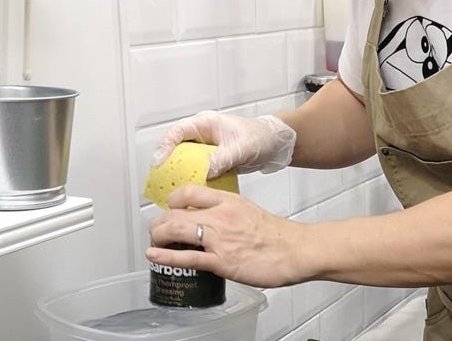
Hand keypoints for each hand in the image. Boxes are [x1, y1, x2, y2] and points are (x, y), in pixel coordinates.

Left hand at [146, 185, 310, 287]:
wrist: (297, 250)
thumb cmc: (278, 235)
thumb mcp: (249, 211)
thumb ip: (228, 213)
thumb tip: (212, 221)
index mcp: (229, 201)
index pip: (189, 192)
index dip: (172, 201)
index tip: (169, 210)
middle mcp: (221, 216)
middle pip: (175, 212)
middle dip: (159, 223)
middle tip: (158, 231)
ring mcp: (220, 239)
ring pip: (176, 231)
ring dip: (158, 237)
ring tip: (155, 242)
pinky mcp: (222, 261)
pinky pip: (188, 257)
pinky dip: (166, 257)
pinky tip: (154, 256)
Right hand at [152, 111, 295, 177]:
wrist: (275, 144)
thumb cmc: (261, 136)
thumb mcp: (241, 147)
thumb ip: (223, 158)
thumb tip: (206, 172)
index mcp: (205, 123)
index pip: (177, 132)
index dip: (164, 146)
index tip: (159, 162)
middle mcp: (202, 135)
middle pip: (175, 148)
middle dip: (167, 164)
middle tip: (160, 181)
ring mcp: (205, 149)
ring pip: (184, 161)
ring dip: (178, 174)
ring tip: (171, 190)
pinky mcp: (211, 161)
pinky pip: (195, 170)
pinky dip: (192, 180)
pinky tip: (190, 192)